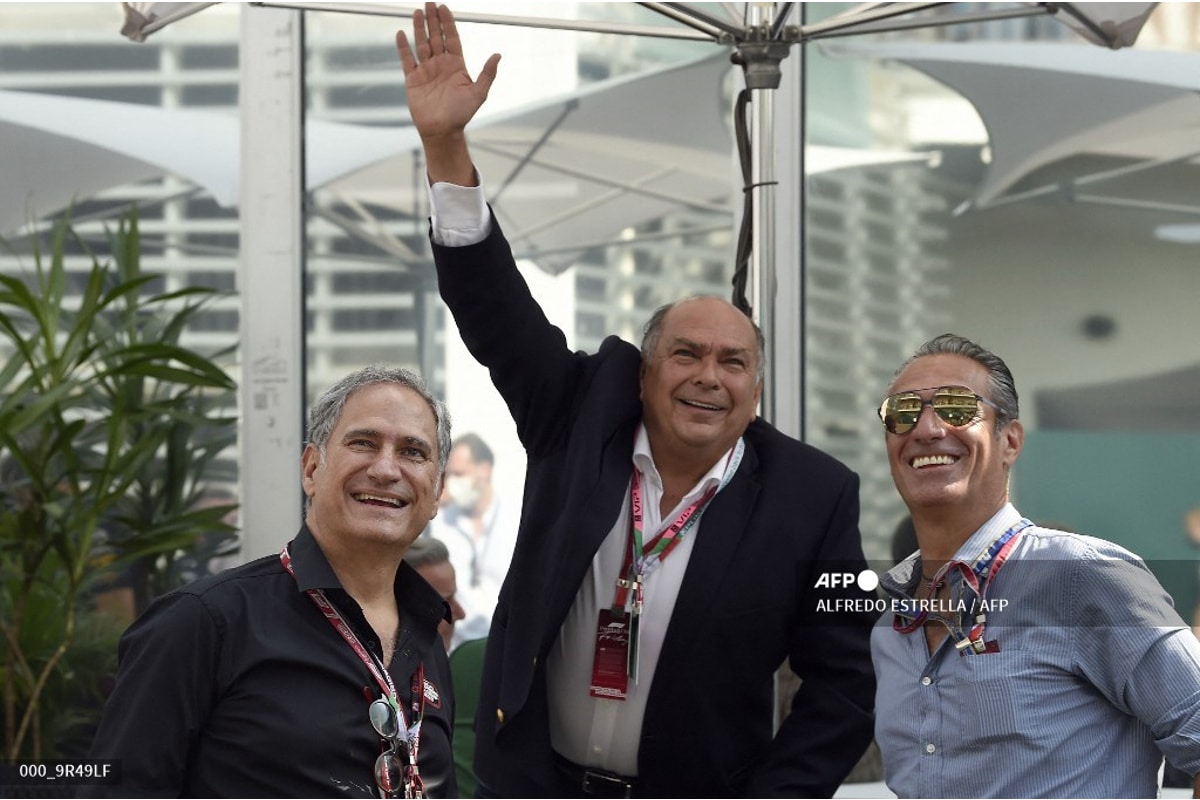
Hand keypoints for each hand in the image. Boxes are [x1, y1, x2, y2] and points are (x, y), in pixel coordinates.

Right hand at [396, 3, 499, 141]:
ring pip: (421, 44)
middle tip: (429, 3)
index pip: (452, 39)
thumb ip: (487, 74)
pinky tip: (401, 33)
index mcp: (456, 65)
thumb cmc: (461, 114)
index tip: (444, 8)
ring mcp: (426, 71)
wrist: (442, 130)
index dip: (448, 23)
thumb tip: (498, 55)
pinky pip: (407, 59)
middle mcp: (441, 65)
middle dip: (433, 20)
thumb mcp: (479, 93)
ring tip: (417, 12)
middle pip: (436, 37)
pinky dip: (403, 47)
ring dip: (420, 28)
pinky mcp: (413, 79)